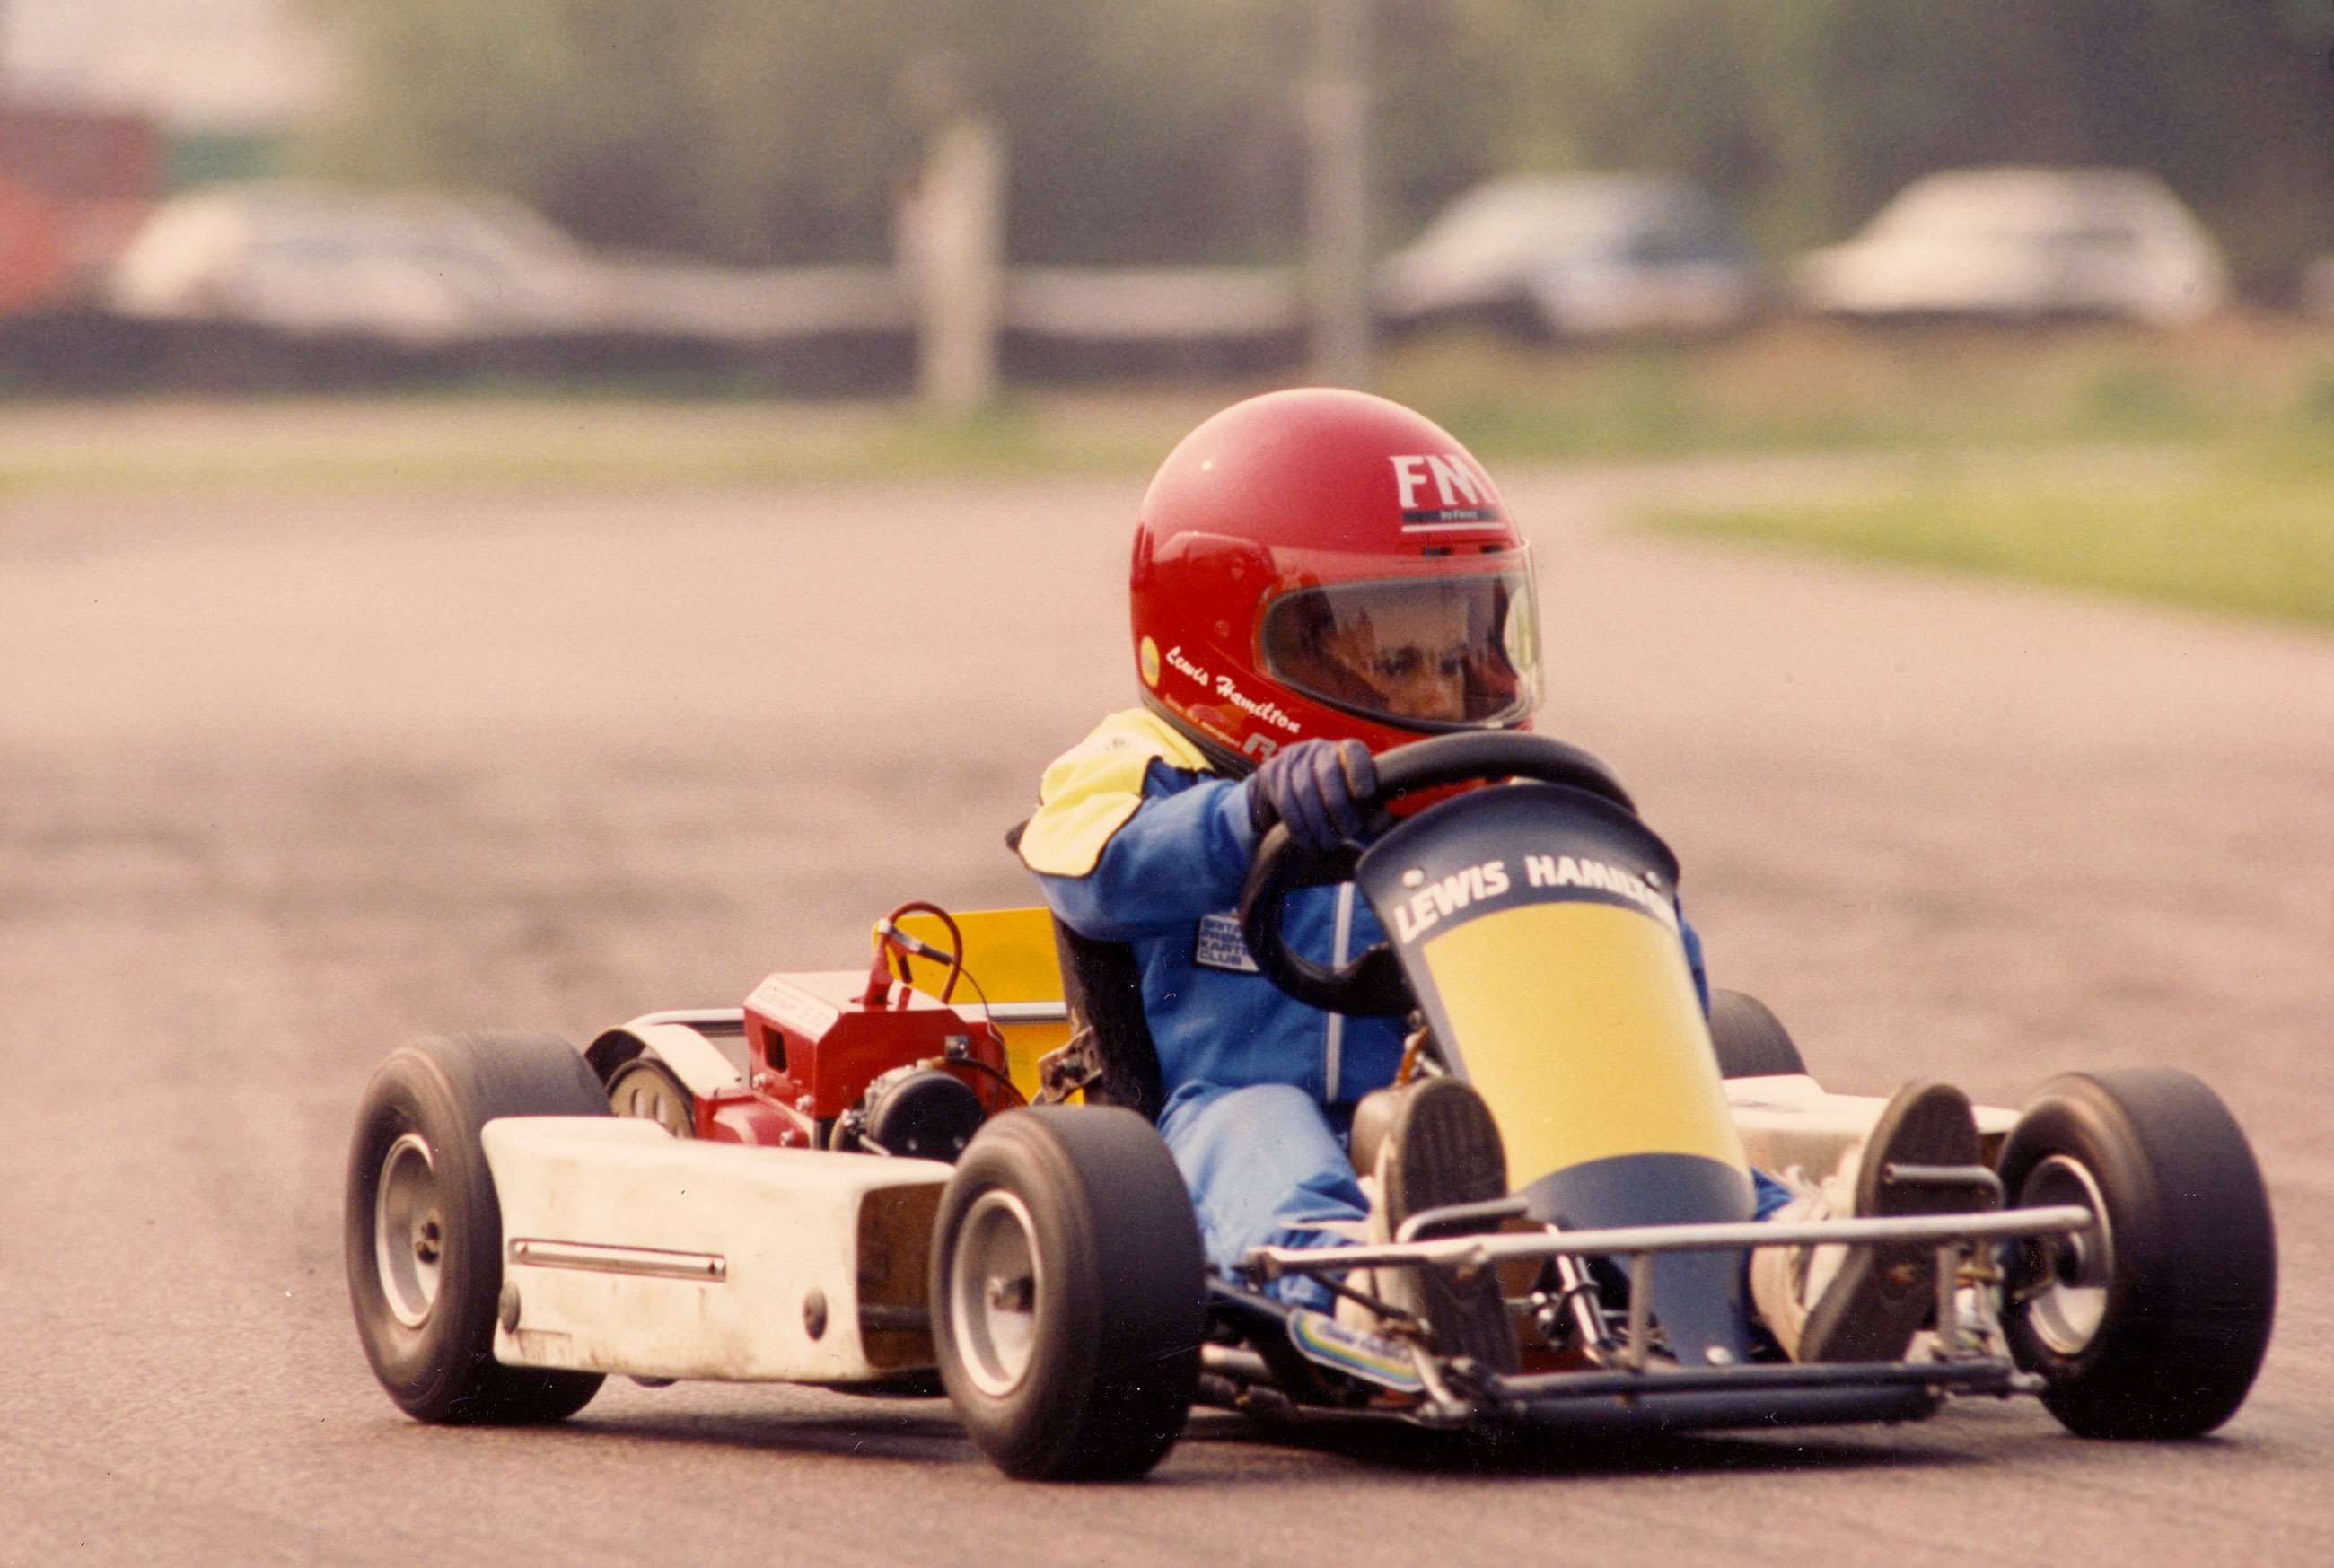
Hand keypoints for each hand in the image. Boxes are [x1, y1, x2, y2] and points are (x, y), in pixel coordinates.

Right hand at [1247, 739, 1376, 854]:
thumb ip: (1371, 812)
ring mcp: (1292, 757)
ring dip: (1318, 824)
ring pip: (1305, 790)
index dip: (1360, 771)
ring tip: (1329, 844)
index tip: (1365, 795)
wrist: (1287, 795)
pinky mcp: (1271, 772)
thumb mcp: (1356, 804)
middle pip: (1328, 773)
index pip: (1354, 751)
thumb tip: (1381, 820)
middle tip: (1348, 832)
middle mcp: (1318, 748)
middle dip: (1339, 806)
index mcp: (1345, 749)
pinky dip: (1300, 828)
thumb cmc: (1332, 801)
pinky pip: (1285, 803)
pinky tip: (1310, 844)